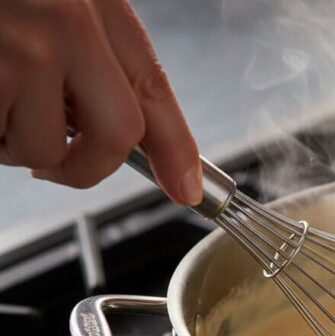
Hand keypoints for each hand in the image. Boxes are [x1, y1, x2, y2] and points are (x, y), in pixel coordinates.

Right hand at [0, 0, 200, 205]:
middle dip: (87, 166)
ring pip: (39, 145)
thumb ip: (91, 55)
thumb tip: (127, 133)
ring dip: (11, 141)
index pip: (154, 87)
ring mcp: (20, 48)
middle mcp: (67, 21)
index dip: (176, 148)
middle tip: (58, 164)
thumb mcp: (56, 3)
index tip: (187, 188)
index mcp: (94, 0)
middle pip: (117, 133)